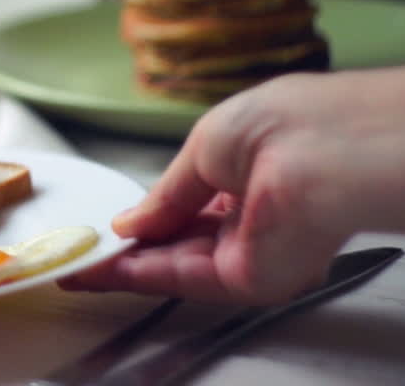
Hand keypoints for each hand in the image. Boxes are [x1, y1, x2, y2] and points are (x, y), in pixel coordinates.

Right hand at [62, 73, 354, 303]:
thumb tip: (132, 221)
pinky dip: (145, 275)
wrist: (320, 147)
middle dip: (131, 250)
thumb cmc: (281, 124)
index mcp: (249, 176)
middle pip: (181, 244)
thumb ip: (166, 196)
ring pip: (179, 266)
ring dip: (129, 267)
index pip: (191, 208)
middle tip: (86, 254)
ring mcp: (255, 251)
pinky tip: (109, 268)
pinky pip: (188, 279)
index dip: (149, 218)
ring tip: (84, 263)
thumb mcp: (202, 148)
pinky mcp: (252, 278)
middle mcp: (256, 219)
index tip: (112, 227)